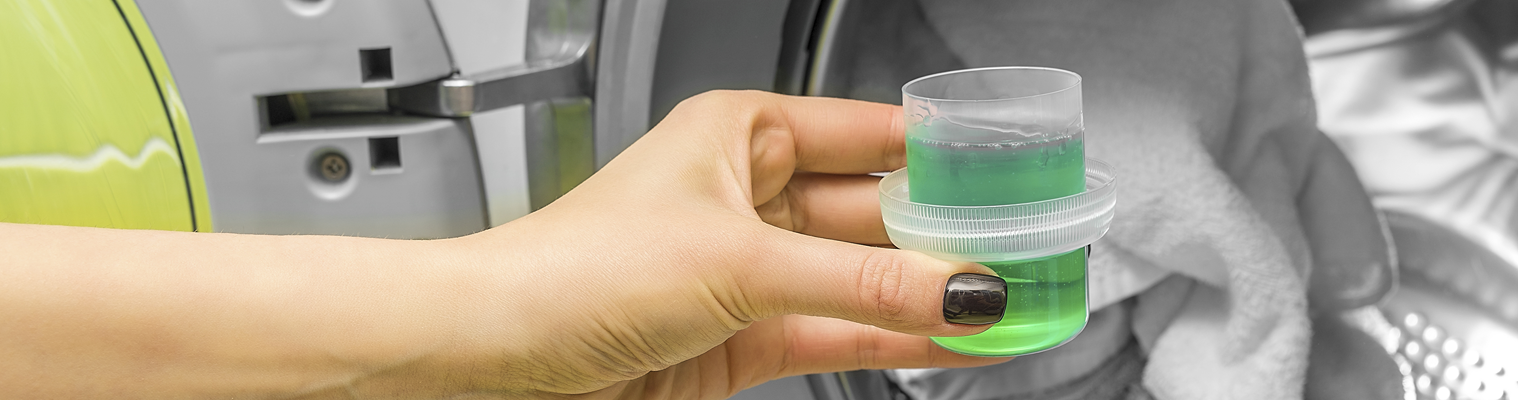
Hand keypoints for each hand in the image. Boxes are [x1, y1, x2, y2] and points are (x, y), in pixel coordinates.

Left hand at [432, 91, 1008, 397]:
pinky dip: (898, 338)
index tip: (1011, 173)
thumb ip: (862, 281)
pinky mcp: (745, 338)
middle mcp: (749, 195)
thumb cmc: (571, 270)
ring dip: (931, 295)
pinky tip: (955, 340)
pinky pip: (842, 331)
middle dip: (948, 237)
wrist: (494, 358)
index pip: (869, 135)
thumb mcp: (740, 264)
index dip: (942, 153)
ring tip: (1010, 304)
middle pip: (877, 213)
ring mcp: (750, 271)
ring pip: (865, 278)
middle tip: (1024, 255)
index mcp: (742, 133)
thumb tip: (958, 287)